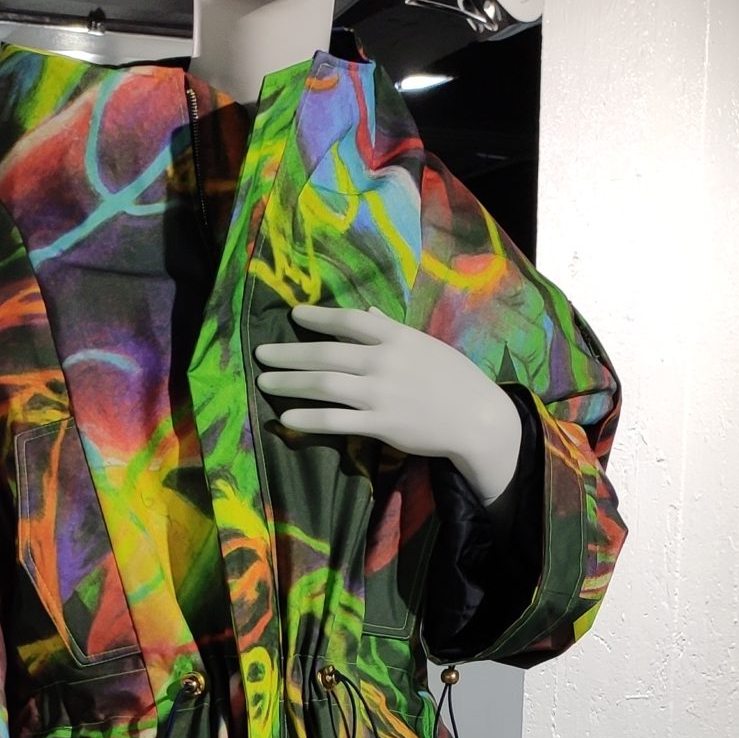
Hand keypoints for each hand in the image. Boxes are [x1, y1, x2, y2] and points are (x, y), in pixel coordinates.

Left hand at [254, 304, 523, 502]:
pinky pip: (336, 421)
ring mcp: (380, 395)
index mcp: (396, 337)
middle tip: (261, 353)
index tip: (294, 315)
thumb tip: (366, 312)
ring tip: (264, 381)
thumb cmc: (451, 378)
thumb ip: (391, 330)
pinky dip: (308, 417)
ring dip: (290, 382)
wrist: (477, 418)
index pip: (349, 321)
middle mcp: (384, 362)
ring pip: (324, 386)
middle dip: (289, 353)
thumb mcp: (424, 345)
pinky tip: (286, 415)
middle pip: (326, 354)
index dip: (318, 317)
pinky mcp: (380, 425)